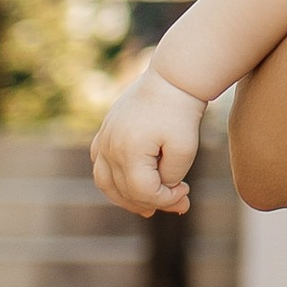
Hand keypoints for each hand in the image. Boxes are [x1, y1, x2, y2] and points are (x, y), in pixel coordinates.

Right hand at [91, 70, 203, 217]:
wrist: (170, 79)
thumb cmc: (180, 112)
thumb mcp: (185, 148)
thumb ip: (171, 177)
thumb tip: (162, 192)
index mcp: (129, 151)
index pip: (142, 192)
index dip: (166, 199)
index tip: (187, 191)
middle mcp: (110, 148)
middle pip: (125, 191)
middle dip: (153, 202)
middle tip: (180, 204)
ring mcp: (104, 140)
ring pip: (106, 183)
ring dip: (127, 198)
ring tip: (150, 206)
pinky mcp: (104, 134)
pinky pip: (100, 166)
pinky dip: (113, 181)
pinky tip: (130, 186)